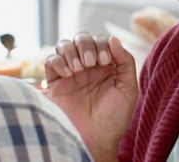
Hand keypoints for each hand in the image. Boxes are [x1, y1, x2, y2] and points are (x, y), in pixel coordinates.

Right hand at [45, 33, 138, 161]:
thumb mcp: (128, 88)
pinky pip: (50, 61)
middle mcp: (87, 67)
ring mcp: (70, 74)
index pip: (101, 41)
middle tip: (90, 63)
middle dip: (86, 45)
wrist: (95, 140)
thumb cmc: (114, 118)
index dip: (102, 45)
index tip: (105, 62)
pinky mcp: (54, 83)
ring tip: (78, 69)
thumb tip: (113, 38)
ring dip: (71, 51)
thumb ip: (125, 61)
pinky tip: (67, 74)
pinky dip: (57, 61)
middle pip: (81, 38)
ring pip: (64, 45)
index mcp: (106, 66)